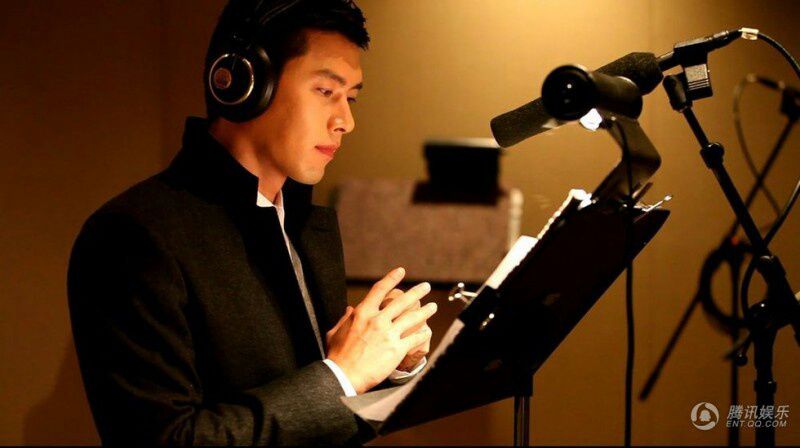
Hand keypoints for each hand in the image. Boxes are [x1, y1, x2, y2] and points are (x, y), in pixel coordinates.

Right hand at [325, 267, 436, 393]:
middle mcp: (378, 320)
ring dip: (425, 311)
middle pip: (402, 301)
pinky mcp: (397, 349)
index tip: (400, 272)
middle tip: (426, 287)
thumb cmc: (337, 355)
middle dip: (416, 292)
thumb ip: (345, 319)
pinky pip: (414, 338)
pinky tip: (427, 331)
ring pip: (412, 317)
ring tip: (433, 307)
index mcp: (362, 313)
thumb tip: (350, 309)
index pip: (380, 290)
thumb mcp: (335, 332)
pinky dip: (423, 334)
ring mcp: (389, 334)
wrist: (344, 376)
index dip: (391, 278)